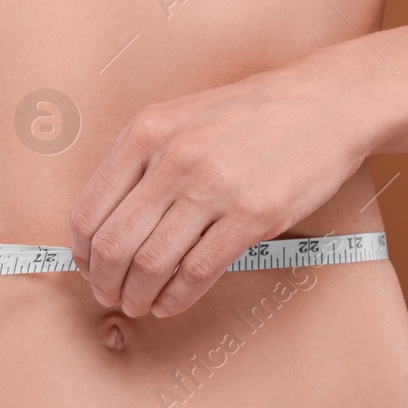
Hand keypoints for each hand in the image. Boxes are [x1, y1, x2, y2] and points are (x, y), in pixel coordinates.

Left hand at [68, 56, 380, 317]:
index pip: (88, 210)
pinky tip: (170, 303)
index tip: (88, 268)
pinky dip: (176, 298)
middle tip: (108, 295)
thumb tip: (101, 224)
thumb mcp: (179, 118)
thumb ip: (139, 161)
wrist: (326, 103)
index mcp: (146, 133)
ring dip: (137, 295)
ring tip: (138, 304)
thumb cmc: (250, 115)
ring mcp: (214, 188)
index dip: (81, 252)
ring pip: (152, 264)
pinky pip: (198, 272)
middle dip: (104, 281)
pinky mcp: (253, 216)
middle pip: (114, 244)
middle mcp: (173, 159)